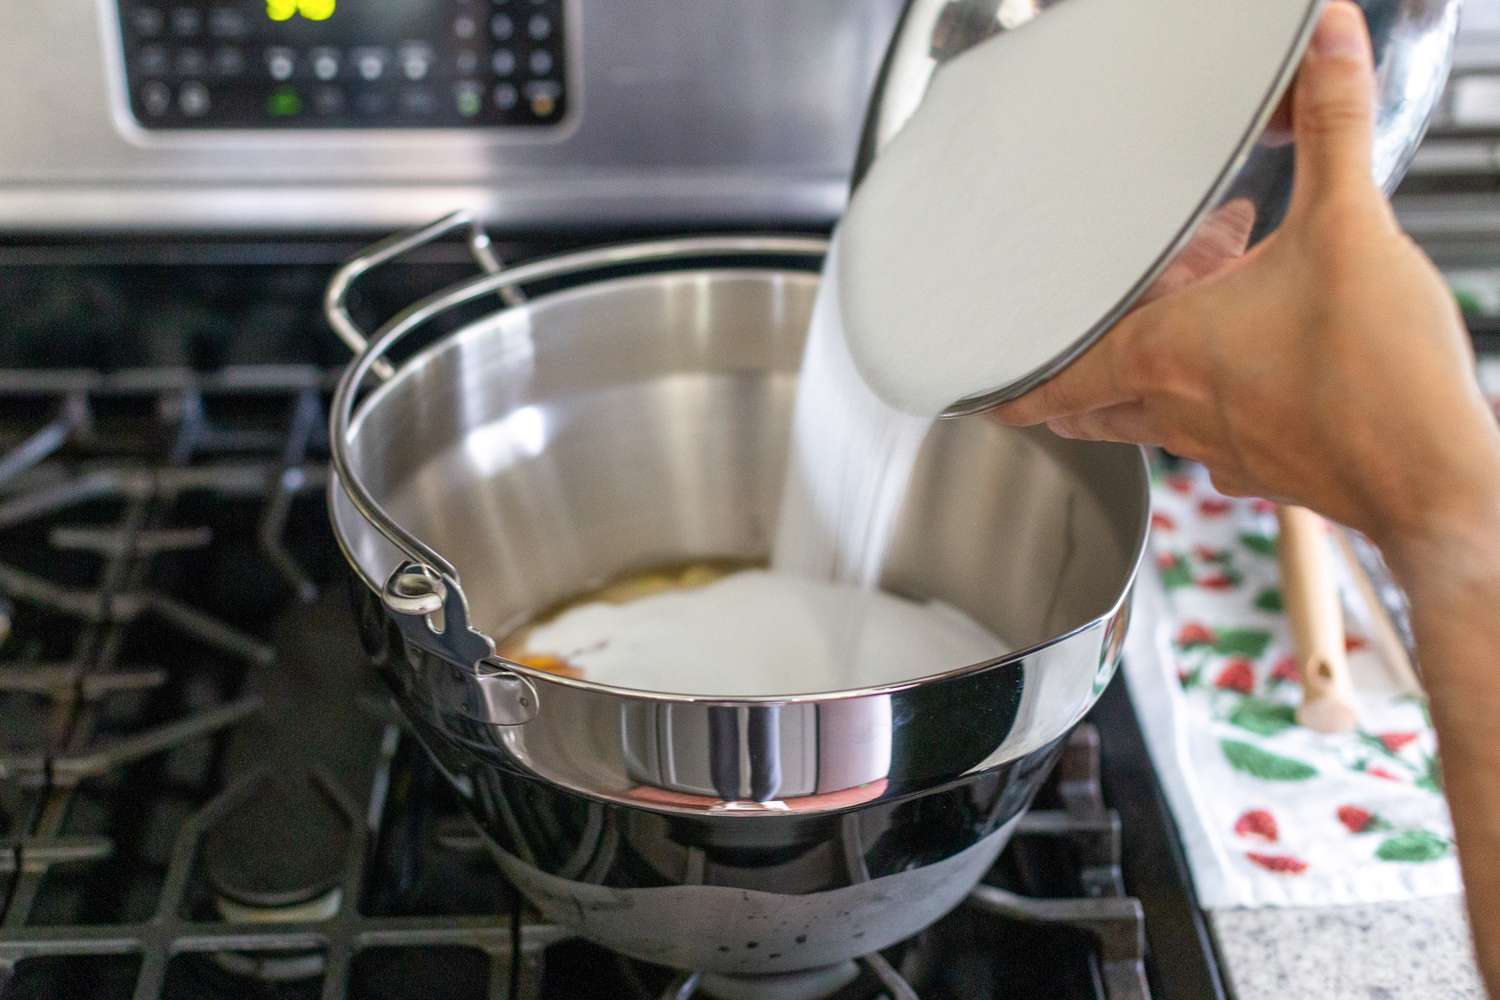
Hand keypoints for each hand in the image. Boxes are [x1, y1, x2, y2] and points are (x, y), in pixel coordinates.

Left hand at [989, 1, 1499, 564]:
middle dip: (1077, 385)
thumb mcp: (1350, 226)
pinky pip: (1222, 441)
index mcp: (1165, 356)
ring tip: (1175, 338)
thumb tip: (1329, 46)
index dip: (1015, 390)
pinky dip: (1218, 404)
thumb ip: (1332, 129)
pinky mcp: (1277, 471)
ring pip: (1158, 420)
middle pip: (1099, 405)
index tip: (983, 402)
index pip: (1058, 380)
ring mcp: (1229, 449)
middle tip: (1064, 369)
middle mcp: (1182, 412)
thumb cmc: (1378, 379)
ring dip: (1151, 382)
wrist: (1438, 480)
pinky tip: (1256, 376)